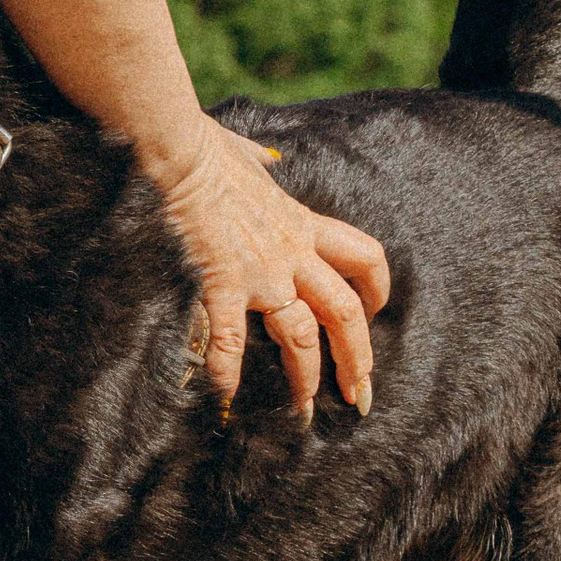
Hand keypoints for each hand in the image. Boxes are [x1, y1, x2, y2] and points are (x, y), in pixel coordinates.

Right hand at [154, 118, 389, 418]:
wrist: (182, 150)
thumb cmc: (209, 148)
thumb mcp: (249, 156)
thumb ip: (261, 165)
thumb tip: (264, 160)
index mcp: (302, 224)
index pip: (363, 258)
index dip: (378, 290)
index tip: (374, 314)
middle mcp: (293, 254)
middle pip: (345, 313)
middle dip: (357, 358)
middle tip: (359, 395)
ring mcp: (262, 272)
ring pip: (302, 335)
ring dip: (306, 376)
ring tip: (304, 412)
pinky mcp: (225, 281)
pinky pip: (232, 337)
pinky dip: (227, 370)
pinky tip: (224, 397)